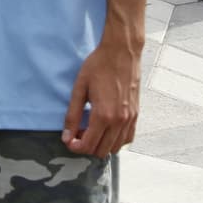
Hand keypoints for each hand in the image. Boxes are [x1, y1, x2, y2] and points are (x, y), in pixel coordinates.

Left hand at [61, 39, 141, 158]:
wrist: (122, 52)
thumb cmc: (99, 65)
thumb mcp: (79, 88)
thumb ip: (72, 115)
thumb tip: (67, 136)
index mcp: (103, 115)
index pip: (88, 145)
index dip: (75, 147)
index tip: (69, 140)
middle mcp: (119, 121)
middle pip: (102, 151)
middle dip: (87, 147)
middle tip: (79, 133)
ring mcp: (130, 118)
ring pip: (115, 147)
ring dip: (101, 144)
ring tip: (92, 130)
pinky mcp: (136, 114)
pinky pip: (127, 138)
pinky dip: (116, 140)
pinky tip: (107, 129)